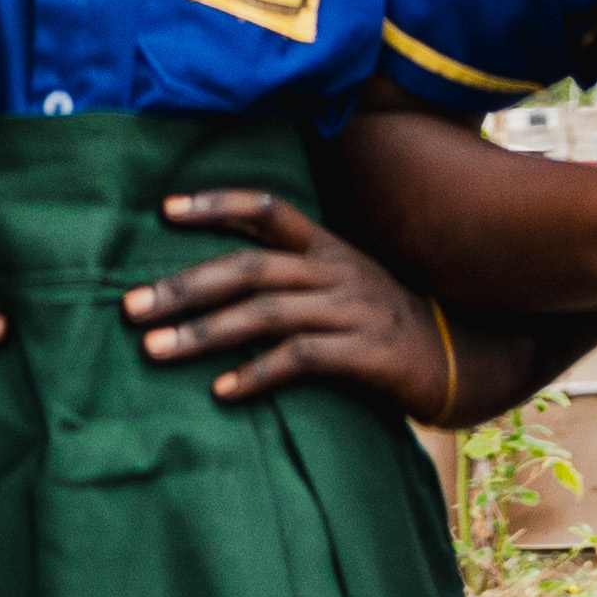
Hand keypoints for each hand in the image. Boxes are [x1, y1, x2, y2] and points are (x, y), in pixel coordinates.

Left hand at [124, 186, 458, 413]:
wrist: (468, 356)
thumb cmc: (389, 324)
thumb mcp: (345, 286)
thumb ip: (295, 279)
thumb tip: (221, 285)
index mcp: (327, 246)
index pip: (265, 208)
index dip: (214, 204)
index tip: (162, 209)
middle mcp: (334, 270)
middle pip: (246, 268)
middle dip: (182, 286)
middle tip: (127, 307)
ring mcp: (350, 309)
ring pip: (264, 312)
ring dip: (202, 332)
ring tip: (153, 350)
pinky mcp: (365, 353)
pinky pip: (302, 359)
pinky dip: (257, 374)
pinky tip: (220, 392)